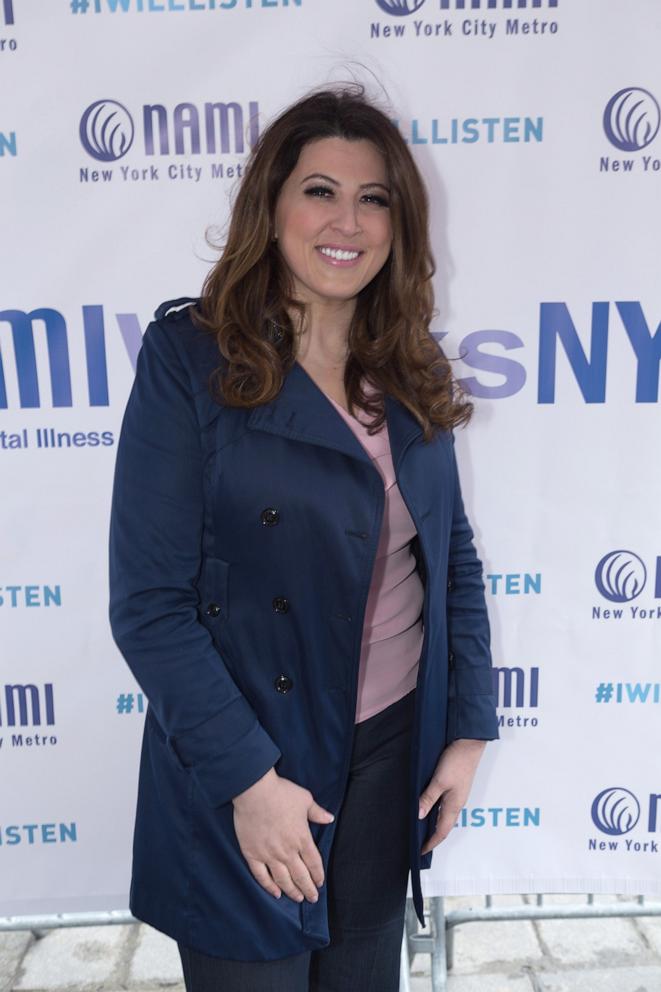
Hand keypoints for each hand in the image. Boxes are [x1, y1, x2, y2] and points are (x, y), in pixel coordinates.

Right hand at [232, 768, 334, 902]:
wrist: (254, 791)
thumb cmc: (281, 793)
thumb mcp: (305, 799)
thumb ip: (317, 812)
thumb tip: (329, 818)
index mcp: (302, 838)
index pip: (314, 863)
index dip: (318, 875)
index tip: (320, 883)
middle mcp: (287, 851)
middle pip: (301, 876)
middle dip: (308, 889)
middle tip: (312, 898)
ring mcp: (269, 854)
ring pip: (283, 880)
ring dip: (292, 891)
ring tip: (298, 898)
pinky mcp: (252, 854)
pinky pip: (261, 876)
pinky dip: (269, 887)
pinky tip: (275, 893)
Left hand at [418, 739, 486, 854]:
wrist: (470, 743)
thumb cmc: (456, 762)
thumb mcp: (439, 781)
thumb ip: (429, 798)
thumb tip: (418, 816)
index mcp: (454, 806)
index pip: (442, 832)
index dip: (431, 843)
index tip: (420, 852)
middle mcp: (457, 803)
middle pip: (444, 825)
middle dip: (432, 836)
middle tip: (417, 842)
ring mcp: (457, 794)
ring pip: (444, 814)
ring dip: (433, 823)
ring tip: (420, 827)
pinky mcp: (455, 785)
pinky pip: (445, 804)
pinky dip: (435, 810)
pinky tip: (427, 805)